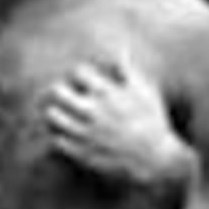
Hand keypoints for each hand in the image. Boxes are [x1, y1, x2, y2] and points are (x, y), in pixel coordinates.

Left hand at [42, 58, 187, 192]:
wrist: (156, 160)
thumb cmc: (153, 122)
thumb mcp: (145, 92)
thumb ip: (128, 69)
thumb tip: (120, 48)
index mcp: (106, 93)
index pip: (77, 71)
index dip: (80, 73)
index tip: (86, 80)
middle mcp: (91, 111)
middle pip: (57, 91)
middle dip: (61, 90)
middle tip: (66, 93)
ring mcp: (84, 133)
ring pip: (52, 116)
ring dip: (56, 111)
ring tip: (64, 112)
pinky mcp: (82, 152)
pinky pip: (57, 140)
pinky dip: (59, 134)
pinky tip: (69, 133)